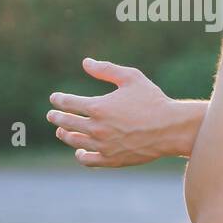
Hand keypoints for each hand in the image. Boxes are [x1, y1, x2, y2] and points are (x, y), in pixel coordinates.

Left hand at [46, 58, 185, 166]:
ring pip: (74, 141)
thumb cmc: (152, 100)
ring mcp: (102, 146)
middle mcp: (96, 128)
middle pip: (66, 123)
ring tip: (62, 130)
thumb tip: (86, 62)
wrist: (170, 128)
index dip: (59, 100)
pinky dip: (80, 155)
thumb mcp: (131, 78)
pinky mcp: (111, 160)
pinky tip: (79, 151)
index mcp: (98, 107)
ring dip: (65, 135)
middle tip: (52, 115)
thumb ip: (106, 69)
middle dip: (57, 117)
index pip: (68, 103)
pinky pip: (88, 160)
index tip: (55, 98)